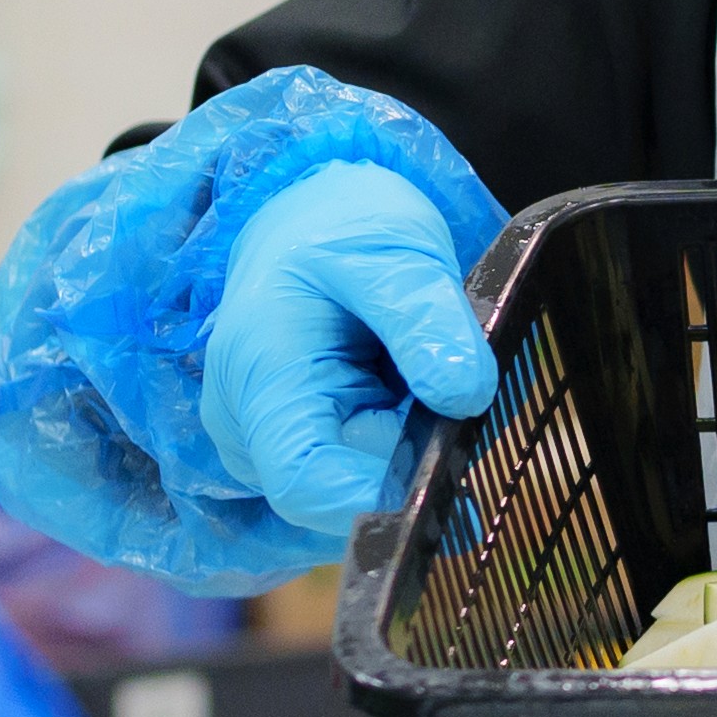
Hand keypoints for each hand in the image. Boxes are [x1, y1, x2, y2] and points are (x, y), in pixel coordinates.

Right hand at [200, 164, 498, 537]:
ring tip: (424, 373)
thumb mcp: (393, 250)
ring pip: (363, 487)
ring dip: (412, 447)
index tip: (445, 470)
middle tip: (453, 387)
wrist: (309, 217)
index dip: (376, 499)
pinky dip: (405, 441)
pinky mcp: (304, 449)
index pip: (303, 483)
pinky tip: (411, 390)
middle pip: (342, 493)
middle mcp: (250, 429)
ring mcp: (273, 445)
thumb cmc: (339, 225)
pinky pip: (367, 473)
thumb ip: (427, 321)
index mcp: (258, 376)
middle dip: (412, 457)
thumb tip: (465, 397)